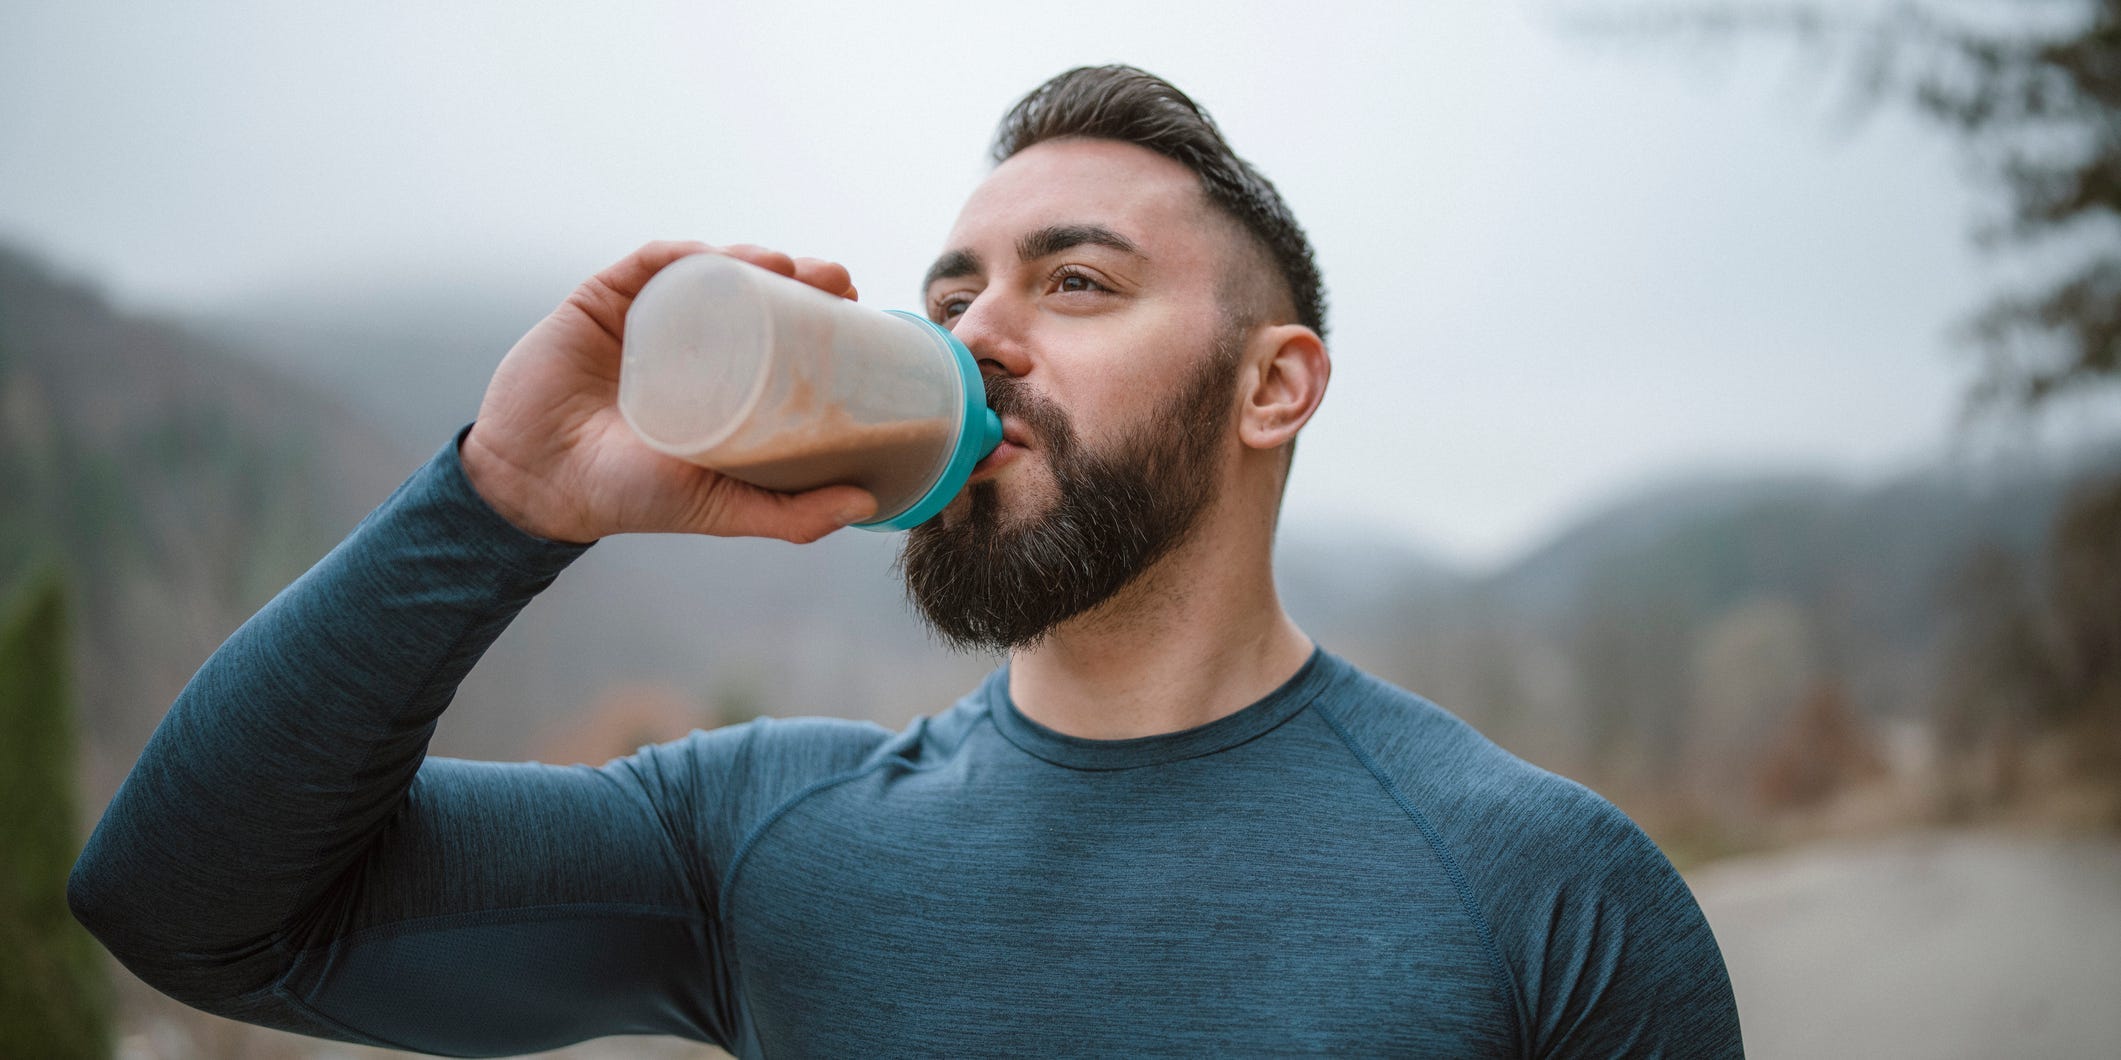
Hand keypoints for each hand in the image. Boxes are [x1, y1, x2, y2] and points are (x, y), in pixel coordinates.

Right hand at [461, 241, 876, 543]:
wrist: (537, 484)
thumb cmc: (628, 496)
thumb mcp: (721, 506)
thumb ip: (790, 515)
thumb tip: (867, 503)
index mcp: (719, 380)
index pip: (779, 334)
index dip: (820, 315)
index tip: (858, 307)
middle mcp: (687, 342)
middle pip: (752, 294)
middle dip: (800, 278)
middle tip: (837, 280)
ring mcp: (645, 318)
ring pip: (708, 271)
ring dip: (753, 258)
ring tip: (789, 265)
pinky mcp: (602, 301)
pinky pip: (648, 264)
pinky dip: (686, 254)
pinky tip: (718, 256)